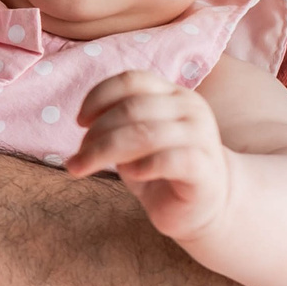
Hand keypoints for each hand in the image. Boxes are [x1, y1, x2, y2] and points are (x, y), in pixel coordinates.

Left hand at [69, 69, 232, 239]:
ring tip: (84, 168)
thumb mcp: (136, 140)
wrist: (208, 204)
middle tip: (78, 158)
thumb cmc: (162, 169)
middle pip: (131, 109)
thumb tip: (83, 122)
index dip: (98, 97)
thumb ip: (117, 122)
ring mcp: (201, 136)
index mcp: (172, 93)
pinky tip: (130, 175)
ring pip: (144, 134)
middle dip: (96, 133)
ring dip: (104, 151)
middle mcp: (189, 108)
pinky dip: (142, 166)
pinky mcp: (204, 167)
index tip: (80, 122)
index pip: (131, 80)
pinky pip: (169, 160)